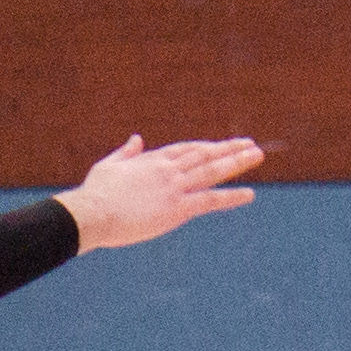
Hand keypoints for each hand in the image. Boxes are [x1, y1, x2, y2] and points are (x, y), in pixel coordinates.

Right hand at [60, 135, 265, 249]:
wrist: (92, 213)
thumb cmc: (95, 193)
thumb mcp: (108, 166)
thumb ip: (125, 152)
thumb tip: (136, 138)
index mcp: (151, 160)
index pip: (186, 149)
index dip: (206, 147)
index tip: (222, 145)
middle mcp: (168, 170)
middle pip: (205, 155)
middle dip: (229, 149)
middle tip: (251, 145)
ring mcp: (175, 187)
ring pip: (212, 171)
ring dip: (237, 162)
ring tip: (257, 155)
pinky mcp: (177, 208)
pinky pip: (210, 200)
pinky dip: (231, 196)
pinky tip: (249, 194)